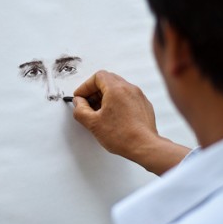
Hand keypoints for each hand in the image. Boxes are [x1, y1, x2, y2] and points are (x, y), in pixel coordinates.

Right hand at [73, 71, 190, 174]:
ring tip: (100, 112)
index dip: (86, 86)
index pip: (98, 76)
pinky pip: (128, 97)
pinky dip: (118, 102)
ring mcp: (139, 96)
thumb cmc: (122, 136)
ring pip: (119, 88)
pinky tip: (113, 117)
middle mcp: (129, 89)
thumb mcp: (93, 124)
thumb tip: (78, 103)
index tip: (80, 97)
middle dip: (95, 91)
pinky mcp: (144, 105)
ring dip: (106, 97)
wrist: (144, 146)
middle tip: (88, 104)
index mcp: (116, 89)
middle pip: (108, 80)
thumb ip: (80, 110)